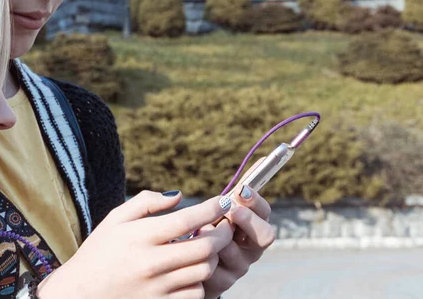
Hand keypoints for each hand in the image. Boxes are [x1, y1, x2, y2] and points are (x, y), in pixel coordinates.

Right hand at [37, 190, 233, 298]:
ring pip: (204, 271)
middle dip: (222, 233)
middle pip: (205, 247)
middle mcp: (151, 262)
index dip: (211, 208)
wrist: (80, 294)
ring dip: (212, 257)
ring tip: (208, 247)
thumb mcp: (115, 219)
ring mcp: (158, 287)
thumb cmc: (99, 251)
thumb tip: (178, 196)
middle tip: (224, 225)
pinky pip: (196, 292)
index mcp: (140, 236)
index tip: (223, 201)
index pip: (186, 219)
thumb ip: (146, 202)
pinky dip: (200, 280)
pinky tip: (192, 270)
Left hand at [202, 159, 275, 297]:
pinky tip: (190, 254)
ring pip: (239, 255)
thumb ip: (235, 190)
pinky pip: (217, 272)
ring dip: (220, 241)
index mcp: (251, 226)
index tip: (241, 190)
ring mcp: (238, 267)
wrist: (177, 263)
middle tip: (230, 211)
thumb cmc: (199, 228)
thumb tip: (260, 159)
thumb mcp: (214, 208)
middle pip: (266, 236)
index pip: (264, 211)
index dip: (256, 200)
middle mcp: (250, 247)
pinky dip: (203, 261)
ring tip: (200, 232)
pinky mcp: (222, 285)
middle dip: (248, 221)